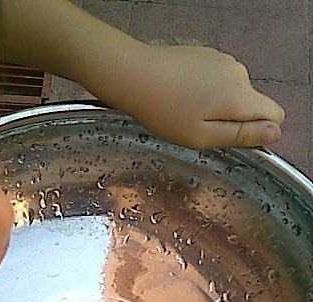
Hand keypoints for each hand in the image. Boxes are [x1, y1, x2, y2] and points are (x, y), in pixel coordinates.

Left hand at [119, 43, 284, 148]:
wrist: (135, 75)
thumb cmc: (163, 110)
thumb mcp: (202, 136)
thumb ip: (242, 135)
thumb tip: (274, 133)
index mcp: (240, 97)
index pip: (275, 116)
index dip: (257, 132)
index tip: (229, 137)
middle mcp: (238, 74)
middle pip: (252, 105)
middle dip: (232, 120)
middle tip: (198, 127)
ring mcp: (224, 61)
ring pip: (234, 93)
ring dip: (217, 106)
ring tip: (186, 111)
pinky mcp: (209, 56)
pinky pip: (219, 81)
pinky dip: (206, 92)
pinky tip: (182, 96)